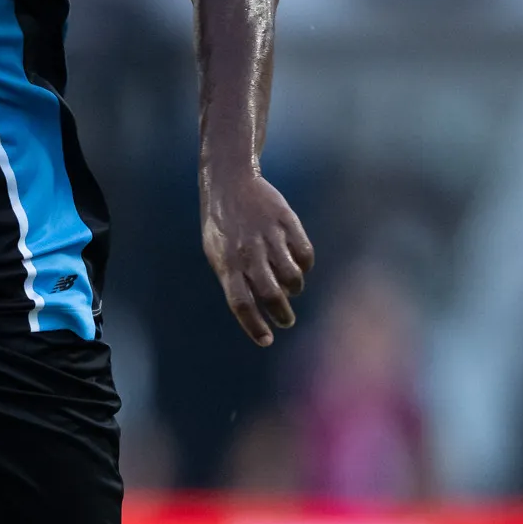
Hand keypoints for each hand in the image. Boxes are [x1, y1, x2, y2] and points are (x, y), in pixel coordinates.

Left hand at [201, 167, 313, 346]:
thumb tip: (256, 308)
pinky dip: (305, 266)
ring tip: (291, 289)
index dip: (254, 325)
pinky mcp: (287, 223)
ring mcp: (269, 237)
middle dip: (282, 314)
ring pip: (292, 276)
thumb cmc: (222, 226)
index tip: (266, 340)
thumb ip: (234, 280)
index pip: (240, 303)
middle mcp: (248, 253)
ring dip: (295, 288)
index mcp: (227, 264)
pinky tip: (299, 267)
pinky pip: (304, 254)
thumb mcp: (217, 254)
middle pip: (271, 294)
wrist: (230, 183)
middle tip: (286, 321)